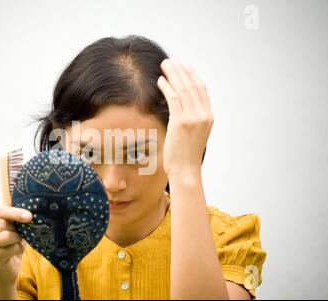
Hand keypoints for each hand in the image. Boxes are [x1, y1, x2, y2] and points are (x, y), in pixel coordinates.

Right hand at [0, 206, 31, 283]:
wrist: (5, 261)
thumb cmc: (8, 236)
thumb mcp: (11, 222)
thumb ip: (14, 212)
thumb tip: (24, 208)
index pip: (0, 211)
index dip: (15, 213)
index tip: (29, 216)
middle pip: (3, 224)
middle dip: (16, 228)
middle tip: (20, 232)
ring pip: (7, 236)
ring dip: (18, 238)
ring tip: (17, 240)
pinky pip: (11, 249)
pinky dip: (18, 248)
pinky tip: (15, 249)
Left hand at [157, 58, 213, 176]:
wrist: (186, 171)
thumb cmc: (185, 155)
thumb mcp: (193, 134)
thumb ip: (190, 118)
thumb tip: (180, 106)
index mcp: (208, 116)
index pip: (202, 89)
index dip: (192, 75)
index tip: (184, 65)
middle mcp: (203, 115)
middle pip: (192, 85)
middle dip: (181, 70)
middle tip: (171, 60)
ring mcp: (194, 118)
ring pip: (183, 89)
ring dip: (173, 74)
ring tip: (164, 65)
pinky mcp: (181, 122)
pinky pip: (174, 99)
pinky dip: (167, 87)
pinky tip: (160, 80)